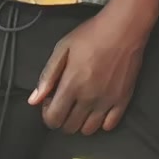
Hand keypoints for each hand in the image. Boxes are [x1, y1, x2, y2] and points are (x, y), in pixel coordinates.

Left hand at [29, 12, 147, 134]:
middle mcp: (89, 98)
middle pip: (70, 127)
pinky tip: (98, 108)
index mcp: (71, 85)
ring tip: (81, 107)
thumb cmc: (91, 35)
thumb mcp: (62, 48)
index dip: (48, 114)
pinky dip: (102, 122)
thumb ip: (47, 75)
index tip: (51, 100)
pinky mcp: (123, 99)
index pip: (53, 119)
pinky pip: (110, 125)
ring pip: (89, 130)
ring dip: (81, 122)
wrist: (124, 28)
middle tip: (66, 102)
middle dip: (63, 119)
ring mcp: (107, 101)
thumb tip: (34, 100)